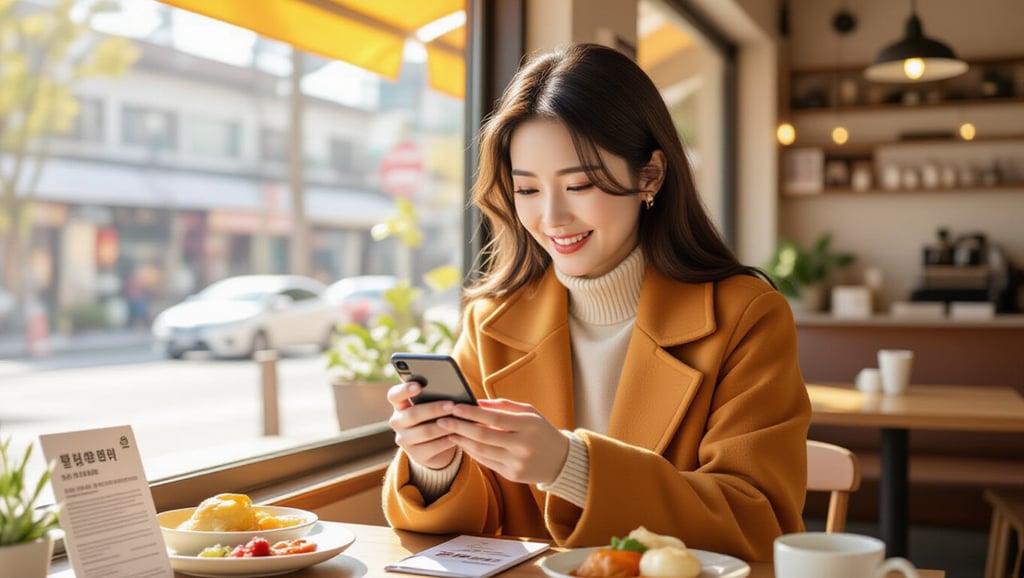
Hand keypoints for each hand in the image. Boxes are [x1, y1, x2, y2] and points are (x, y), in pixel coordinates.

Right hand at [387, 381, 458, 469]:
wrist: (435, 446)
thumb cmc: (434, 417)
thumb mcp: (431, 406)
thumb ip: (434, 397)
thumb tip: (452, 390)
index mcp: (399, 405)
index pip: (394, 395)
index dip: (404, 390)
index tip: (419, 386)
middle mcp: (397, 422)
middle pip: (412, 414)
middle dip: (433, 409)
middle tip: (452, 404)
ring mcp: (405, 440)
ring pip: (425, 432)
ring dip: (444, 426)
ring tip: (459, 420)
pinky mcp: (416, 455)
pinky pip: (433, 447)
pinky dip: (448, 439)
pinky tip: (459, 434)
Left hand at [438, 398, 568, 484]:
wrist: (560, 460)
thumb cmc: (541, 430)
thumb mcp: (528, 412)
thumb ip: (503, 406)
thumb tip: (476, 402)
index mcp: (528, 426)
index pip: (493, 418)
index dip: (471, 413)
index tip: (454, 406)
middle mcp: (522, 446)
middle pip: (483, 436)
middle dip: (459, 427)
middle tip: (442, 420)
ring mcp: (517, 462)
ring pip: (481, 451)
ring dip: (462, 441)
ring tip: (448, 432)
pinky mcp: (512, 475)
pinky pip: (486, 462)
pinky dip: (472, 452)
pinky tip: (463, 443)